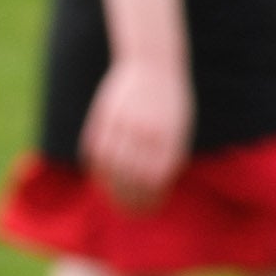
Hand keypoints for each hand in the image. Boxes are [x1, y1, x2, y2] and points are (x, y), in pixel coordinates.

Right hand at [83, 59, 193, 211]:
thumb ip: (168, 153)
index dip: (150, 198)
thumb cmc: (171, 100)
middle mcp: (146, 134)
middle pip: (132, 177)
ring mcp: (123, 126)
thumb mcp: (179, 126)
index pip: (156, 179)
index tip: (148, 208)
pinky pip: (96, 153)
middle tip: (130, 211)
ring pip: (111, 168)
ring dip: (112, 189)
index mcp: (170, 137)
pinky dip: (97, 170)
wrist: (152, 64)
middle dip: (130, 199)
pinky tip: (102, 179)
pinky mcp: (104, 120)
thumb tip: (155, 185)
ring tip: (115, 200)